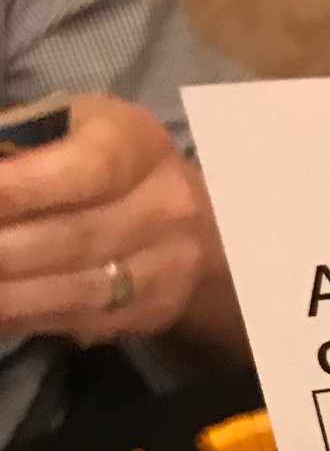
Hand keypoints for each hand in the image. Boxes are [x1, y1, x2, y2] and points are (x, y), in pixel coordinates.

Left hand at [0, 92, 240, 347]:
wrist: (190, 223)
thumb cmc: (104, 161)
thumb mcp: (70, 130)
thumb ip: (21, 149)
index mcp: (138, 145)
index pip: (86, 170)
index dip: (18, 189)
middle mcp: (166, 207)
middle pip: (74, 238)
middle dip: (0, 250)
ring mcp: (168, 266)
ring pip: (77, 289)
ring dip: (8, 295)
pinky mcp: (155, 310)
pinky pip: (83, 320)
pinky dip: (24, 318)